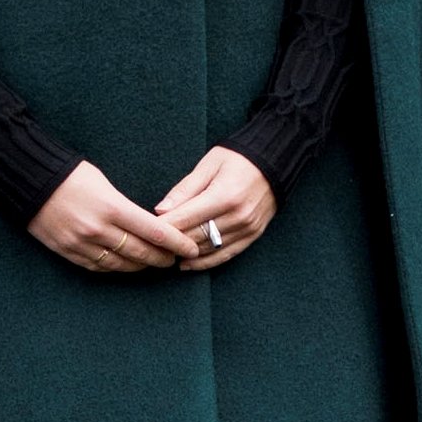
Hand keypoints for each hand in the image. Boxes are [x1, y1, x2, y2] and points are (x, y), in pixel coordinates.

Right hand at [29, 160, 197, 272]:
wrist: (31, 180)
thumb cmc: (71, 175)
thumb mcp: (105, 183)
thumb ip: (125, 208)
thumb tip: (147, 226)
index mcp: (112, 207)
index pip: (154, 232)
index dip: (176, 243)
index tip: (189, 249)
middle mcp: (98, 230)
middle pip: (140, 253)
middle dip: (161, 258)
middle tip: (174, 260)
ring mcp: (82, 244)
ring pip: (121, 264)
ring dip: (140, 266)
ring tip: (152, 263)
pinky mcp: (68, 252)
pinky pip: (99, 267)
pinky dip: (116, 267)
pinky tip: (125, 264)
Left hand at [155, 147, 278, 270]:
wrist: (276, 160)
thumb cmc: (238, 158)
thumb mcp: (208, 165)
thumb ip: (185, 189)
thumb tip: (161, 211)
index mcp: (224, 195)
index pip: (186, 218)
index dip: (163, 227)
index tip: (146, 231)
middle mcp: (238, 215)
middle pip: (195, 236)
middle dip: (172, 242)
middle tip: (152, 245)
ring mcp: (248, 228)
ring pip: (208, 248)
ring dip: (186, 253)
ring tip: (166, 254)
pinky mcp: (254, 235)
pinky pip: (226, 254)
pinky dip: (206, 262)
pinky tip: (188, 264)